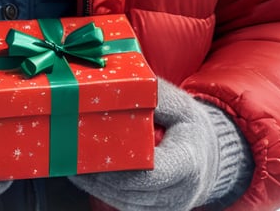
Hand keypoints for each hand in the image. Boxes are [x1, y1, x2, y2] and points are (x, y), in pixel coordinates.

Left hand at [69, 78, 250, 210]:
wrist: (208, 156)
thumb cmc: (191, 127)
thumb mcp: (181, 106)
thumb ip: (157, 96)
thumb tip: (129, 82)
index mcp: (187, 163)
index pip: (150, 175)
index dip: (119, 169)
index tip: (95, 154)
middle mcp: (180, 192)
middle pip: (132, 191)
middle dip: (100, 177)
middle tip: (72, 158)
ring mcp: (168, 206)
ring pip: (126, 203)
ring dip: (97, 187)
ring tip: (71, 167)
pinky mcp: (156, 210)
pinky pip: (127, 206)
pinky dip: (105, 192)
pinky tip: (85, 177)